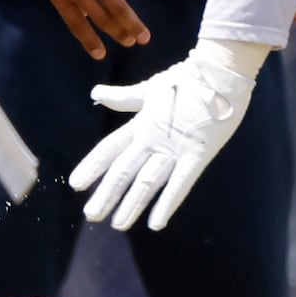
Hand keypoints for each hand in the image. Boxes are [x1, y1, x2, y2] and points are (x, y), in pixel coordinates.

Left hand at [70, 37, 267, 231]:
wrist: (220, 72)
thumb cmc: (187, 79)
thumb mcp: (150, 89)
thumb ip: (122, 97)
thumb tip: (95, 92)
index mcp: (140, 124)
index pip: (109, 148)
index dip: (92, 166)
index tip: (75, 184)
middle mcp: (152, 139)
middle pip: (124, 170)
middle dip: (107, 193)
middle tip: (91, 215)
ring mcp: (174, 148)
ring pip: (147, 181)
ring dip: (131, 204)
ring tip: (118, 224)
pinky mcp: (198, 155)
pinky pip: (180, 184)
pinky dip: (167, 204)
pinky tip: (156, 224)